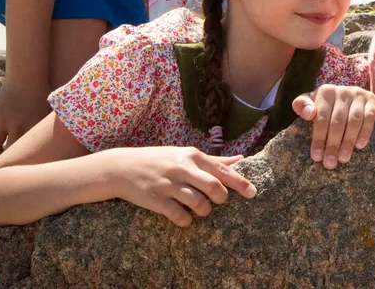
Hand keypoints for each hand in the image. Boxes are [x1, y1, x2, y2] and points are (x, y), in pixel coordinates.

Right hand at [0, 81, 51, 154]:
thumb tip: (69, 134)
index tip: (30, 160)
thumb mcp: (53, 108)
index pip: (31, 150)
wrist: (27, 76)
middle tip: (14, 157)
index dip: (30, 159)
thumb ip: (58, 123)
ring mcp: (4, 121)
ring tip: (0, 150)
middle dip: (12, 158)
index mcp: (36, 126)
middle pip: (11, 153)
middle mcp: (19, 126)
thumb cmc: (44, 92)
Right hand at [106, 146, 255, 226]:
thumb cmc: (160, 160)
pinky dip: (187, 220)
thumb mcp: (186, 155)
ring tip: (201, 209)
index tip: (253, 193)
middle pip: (213, 187)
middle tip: (218, 201)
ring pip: (198, 203)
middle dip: (221, 198)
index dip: (240, 183)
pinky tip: (185, 217)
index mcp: (192, 156)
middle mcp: (182, 169)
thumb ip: (214, 160)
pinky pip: (180, 216)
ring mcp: (168, 185)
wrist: (122, 167)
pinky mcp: (156, 201)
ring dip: (204, 210)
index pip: (222, 170)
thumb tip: (241, 159)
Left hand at [293, 85, 374, 168]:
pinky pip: (369, 117)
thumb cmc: (324, 105)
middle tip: (330, 163)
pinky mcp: (371, 99)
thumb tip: (309, 114)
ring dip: (348, 141)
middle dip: (333, 144)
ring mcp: (358, 94)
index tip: (316, 157)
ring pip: (354, 121)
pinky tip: (359, 146)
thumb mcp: (309, 102)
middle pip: (337, 122)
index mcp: (325, 92)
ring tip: (343, 158)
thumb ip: (301, 105)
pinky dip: (365, 132)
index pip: (321, 119)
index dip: (319, 139)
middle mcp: (342, 91)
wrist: (346, 95)